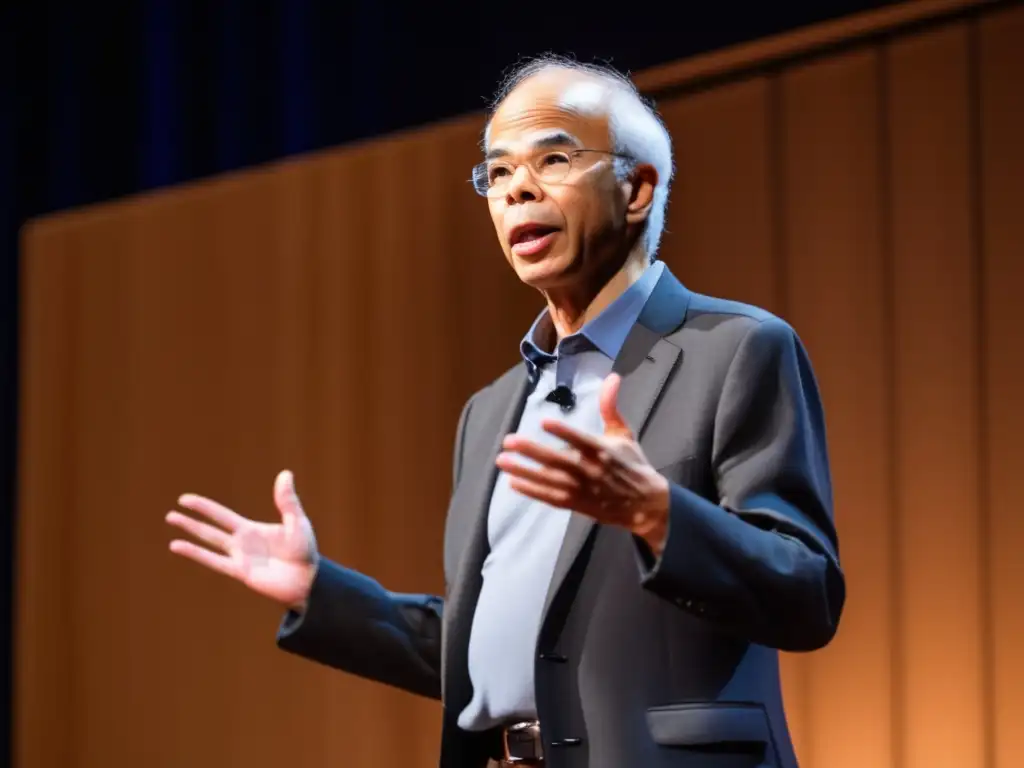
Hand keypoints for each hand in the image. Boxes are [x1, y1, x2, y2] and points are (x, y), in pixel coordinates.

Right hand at [166, 469, 318, 610]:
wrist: (308, 579)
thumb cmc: (305, 551)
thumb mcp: (297, 521)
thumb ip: (287, 501)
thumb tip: (285, 474)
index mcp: (252, 530)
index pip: (222, 515)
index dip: (204, 507)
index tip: (186, 499)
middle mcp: (241, 543)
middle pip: (210, 529)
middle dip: (192, 521)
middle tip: (172, 513)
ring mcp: (239, 558)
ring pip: (209, 543)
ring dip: (190, 533)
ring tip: (171, 525)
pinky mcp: (241, 572)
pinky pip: (214, 561)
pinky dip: (196, 553)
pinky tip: (177, 546)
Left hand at [496, 373, 669, 554]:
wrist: (644, 504)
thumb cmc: (631, 464)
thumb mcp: (624, 434)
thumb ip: (611, 407)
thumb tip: (612, 377)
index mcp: (603, 451)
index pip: (581, 440)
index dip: (563, 432)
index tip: (543, 421)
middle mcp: (590, 471)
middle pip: (558, 461)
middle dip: (532, 451)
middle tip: (508, 441)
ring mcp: (581, 489)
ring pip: (549, 481)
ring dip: (524, 471)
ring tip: (502, 461)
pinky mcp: (575, 504)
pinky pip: (550, 498)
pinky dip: (532, 491)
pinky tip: (513, 482)